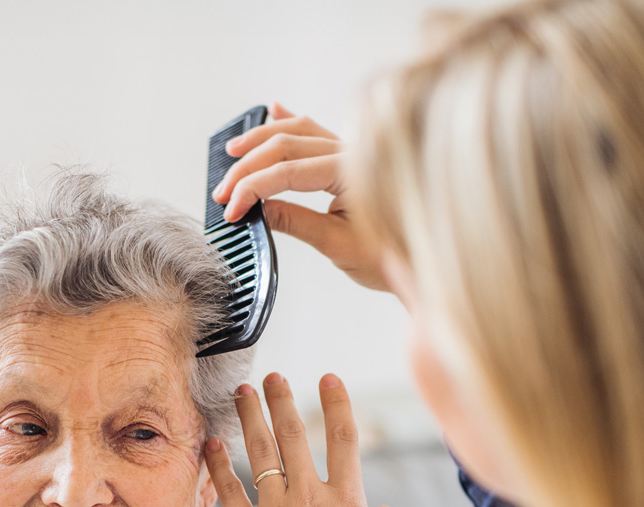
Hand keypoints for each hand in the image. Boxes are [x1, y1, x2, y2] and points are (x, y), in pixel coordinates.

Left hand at [205, 373, 406, 506]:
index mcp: (350, 504)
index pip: (344, 439)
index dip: (336, 403)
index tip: (327, 378)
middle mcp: (311, 499)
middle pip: (294, 434)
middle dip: (282, 399)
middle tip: (272, 375)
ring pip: (260, 452)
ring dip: (249, 417)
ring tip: (241, 392)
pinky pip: (230, 489)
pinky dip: (219, 464)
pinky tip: (211, 443)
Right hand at [212, 103, 389, 291]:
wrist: (421, 259)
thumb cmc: (389, 256)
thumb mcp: (337, 244)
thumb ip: (296, 222)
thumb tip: (258, 209)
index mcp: (350, 173)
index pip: (287, 172)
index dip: (252, 189)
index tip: (231, 210)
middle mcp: (350, 153)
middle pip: (286, 145)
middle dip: (248, 167)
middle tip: (222, 193)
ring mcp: (349, 152)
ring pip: (298, 131)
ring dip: (261, 139)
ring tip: (234, 152)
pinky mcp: (347, 159)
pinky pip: (315, 131)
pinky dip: (291, 121)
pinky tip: (274, 110)